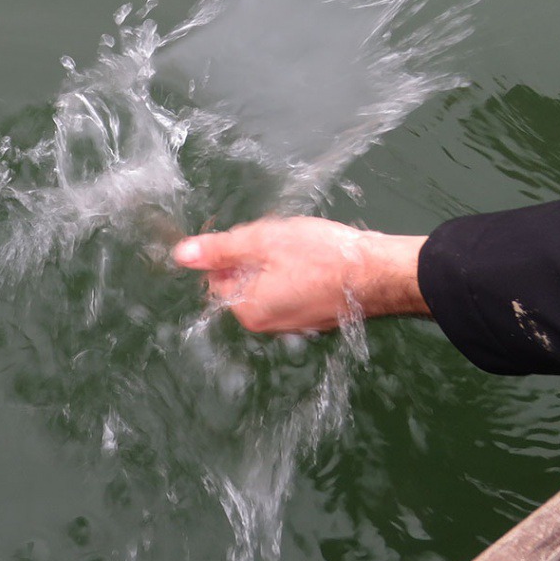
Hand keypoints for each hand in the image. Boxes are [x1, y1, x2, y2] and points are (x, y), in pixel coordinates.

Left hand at [171, 216, 428, 333]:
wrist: (378, 273)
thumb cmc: (322, 255)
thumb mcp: (262, 241)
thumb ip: (218, 249)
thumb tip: (181, 254)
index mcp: (247, 309)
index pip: (218, 274)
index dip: (234, 248)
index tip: (260, 236)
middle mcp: (266, 324)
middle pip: (244, 279)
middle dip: (258, 255)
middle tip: (283, 240)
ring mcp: (293, 323)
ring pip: (270, 281)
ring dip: (280, 261)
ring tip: (305, 248)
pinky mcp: (314, 317)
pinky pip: (294, 289)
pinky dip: (301, 272)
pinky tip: (319, 259)